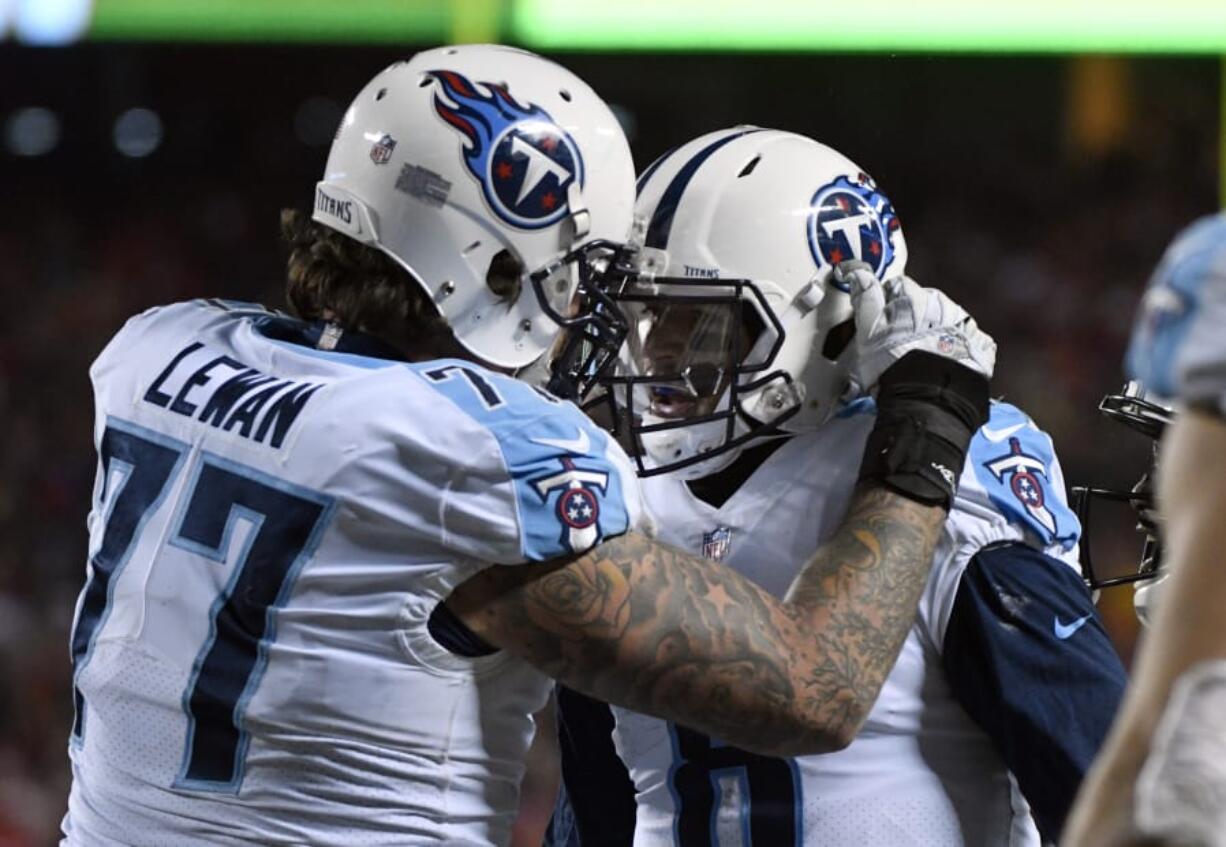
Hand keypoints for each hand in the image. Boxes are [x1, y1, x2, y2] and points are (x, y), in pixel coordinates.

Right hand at [837, 261, 996, 393]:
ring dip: (935, 331)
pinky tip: (944, 362)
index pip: (896, 286)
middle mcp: (943, 304)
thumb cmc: (892, 365)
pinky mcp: (980, 346)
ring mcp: (965, 324)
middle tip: (899, 344)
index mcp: (914, 297)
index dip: (885, 304)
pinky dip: (957, 346)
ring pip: (946, 319)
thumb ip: (864, 297)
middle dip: (913, 317)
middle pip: (924, 301)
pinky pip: (968, 339)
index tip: (880, 323)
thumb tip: (858, 272)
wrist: (926, 399)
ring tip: (921, 356)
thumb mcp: (867, 330)